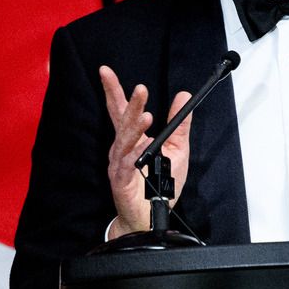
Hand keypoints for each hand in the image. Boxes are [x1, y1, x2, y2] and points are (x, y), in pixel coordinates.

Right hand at [99, 66, 191, 237]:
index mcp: (131, 139)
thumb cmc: (159, 185)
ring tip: (147, 114)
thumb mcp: (177, 149)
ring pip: (125, 141)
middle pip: (123, 121)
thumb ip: (179, 124)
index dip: (113, 90)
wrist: (150, 217)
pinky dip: (136, 153)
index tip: (106, 71)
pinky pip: (128, 165)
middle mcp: (122, 149)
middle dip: (131, 104)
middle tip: (141, 88)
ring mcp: (119, 165)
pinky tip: (145, 143)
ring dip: (135, 127)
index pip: (121, 110)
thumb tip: (183, 96)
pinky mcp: (122, 181)